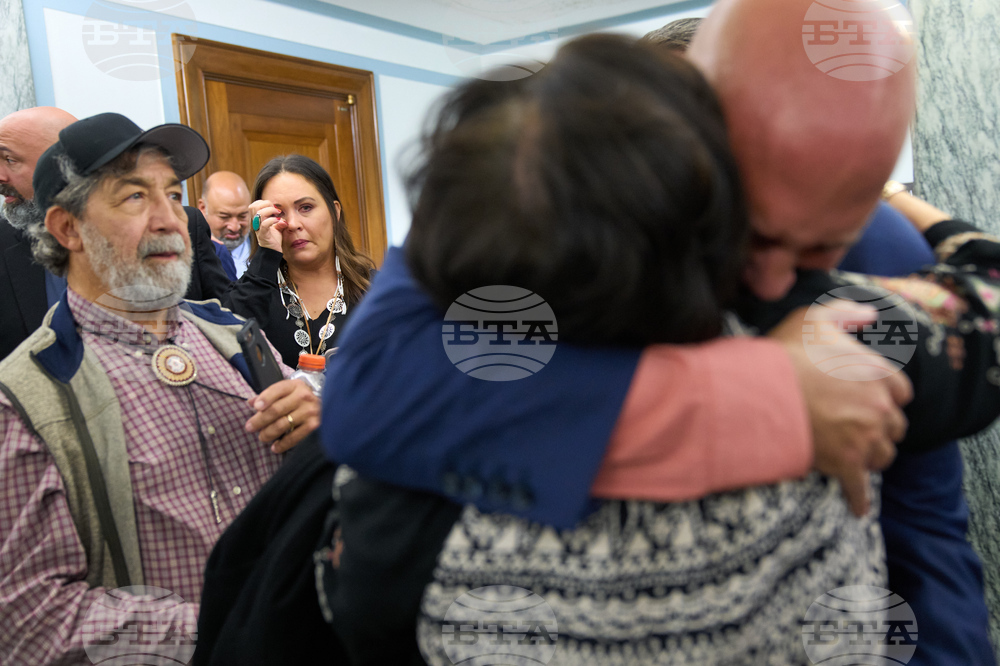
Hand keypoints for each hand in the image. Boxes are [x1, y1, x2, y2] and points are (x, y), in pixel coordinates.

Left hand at [244, 379, 320, 452]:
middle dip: (260, 420)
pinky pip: (294, 437)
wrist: (330, 406)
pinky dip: (282, 444)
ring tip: (262, 437)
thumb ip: (269, 396)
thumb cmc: (301, 400)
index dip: (265, 398)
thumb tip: (250, 402)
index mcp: (294, 386)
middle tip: (250, 428)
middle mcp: (303, 397)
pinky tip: (275, 447)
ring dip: (268, 433)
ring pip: (282, 424)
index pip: (277, 390)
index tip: (255, 407)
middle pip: (276, 410)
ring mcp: (309, 411)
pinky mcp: (314, 426)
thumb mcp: (288, 392)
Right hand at [248, 199, 285, 252]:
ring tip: (278, 214)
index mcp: (257, 220)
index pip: (254, 205)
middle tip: (275, 209)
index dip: (262, 202)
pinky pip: (264, 224)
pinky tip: (279, 221)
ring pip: (258, 214)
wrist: (273, 252)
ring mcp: (258, 229)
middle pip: (253, 207)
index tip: (273, 207)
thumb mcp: (277, 228)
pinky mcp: (263, 235)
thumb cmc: (274, 239)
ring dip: (270, 210)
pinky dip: (272, 220)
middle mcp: (256, 223)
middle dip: (266, 204)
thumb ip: (278, 221)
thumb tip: (283, 218)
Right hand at [769, 306, 912, 516]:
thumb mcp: (816, 318)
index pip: (901, 391)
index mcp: (878, 373)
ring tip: (855, 457)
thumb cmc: (787, 354)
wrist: (764, 392)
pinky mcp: (846, 464)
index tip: (874, 400)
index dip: (886, 396)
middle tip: (861, 428)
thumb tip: (869, 315)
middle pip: (894, 426)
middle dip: (881, 428)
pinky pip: (860, 488)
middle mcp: (880, 407)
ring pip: (882, 456)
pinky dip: (859, 500)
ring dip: (871, 457)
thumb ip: (846, 314)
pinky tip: (858, 509)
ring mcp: (865, 438)